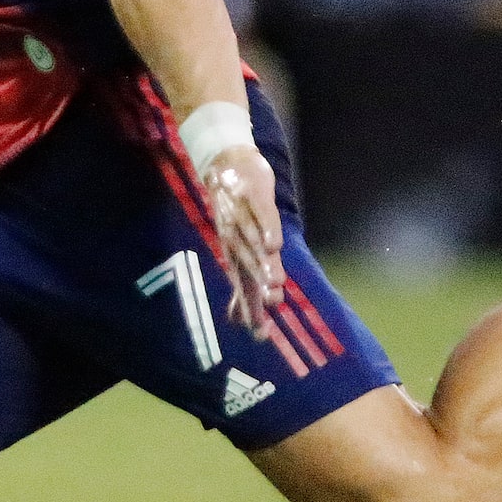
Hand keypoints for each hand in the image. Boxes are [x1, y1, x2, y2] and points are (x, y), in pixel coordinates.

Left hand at [203, 142, 284, 339]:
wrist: (225, 166)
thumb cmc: (234, 214)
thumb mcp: (236, 248)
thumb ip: (242, 282)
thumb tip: (239, 320)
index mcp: (234, 254)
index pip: (242, 287)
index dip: (250, 310)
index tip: (260, 335)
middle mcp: (236, 240)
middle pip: (248, 269)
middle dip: (258, 290)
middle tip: (271, 307)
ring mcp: (243, 218)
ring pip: (255, 245)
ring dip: (264, 263)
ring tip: (276, 283)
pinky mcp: (253, 197)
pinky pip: (262, 215)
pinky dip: (267, 229)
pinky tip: (274, 245)